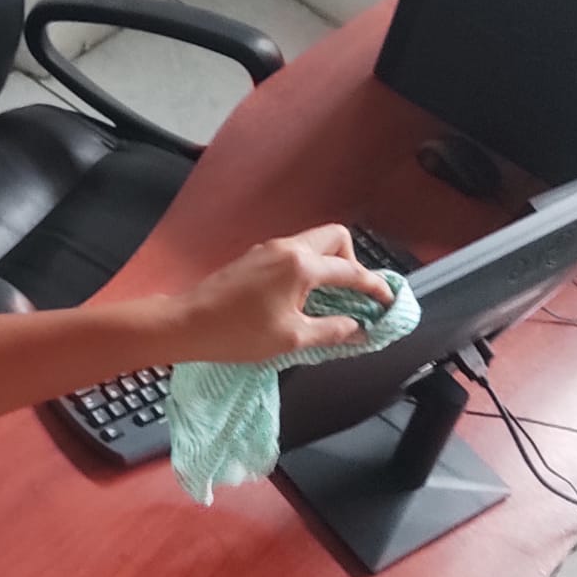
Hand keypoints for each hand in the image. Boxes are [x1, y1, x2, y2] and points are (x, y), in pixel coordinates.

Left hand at [170, 224, 395, 364]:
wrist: (186, 323)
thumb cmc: (238, 333)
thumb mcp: (292, 338)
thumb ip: (332, 331)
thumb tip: (359, 329)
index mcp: (301, 265)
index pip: (351, 271)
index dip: (376, 287)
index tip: (389, 302)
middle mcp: (288, 247)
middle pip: (336, 238)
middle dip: (353, 262)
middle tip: (353, 294)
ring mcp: (268, 248)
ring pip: (313, 243)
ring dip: (329, 264)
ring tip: (331, 299)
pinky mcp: (255, 256)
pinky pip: (294, 253)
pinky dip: (309, 268)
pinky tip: (304, 296)